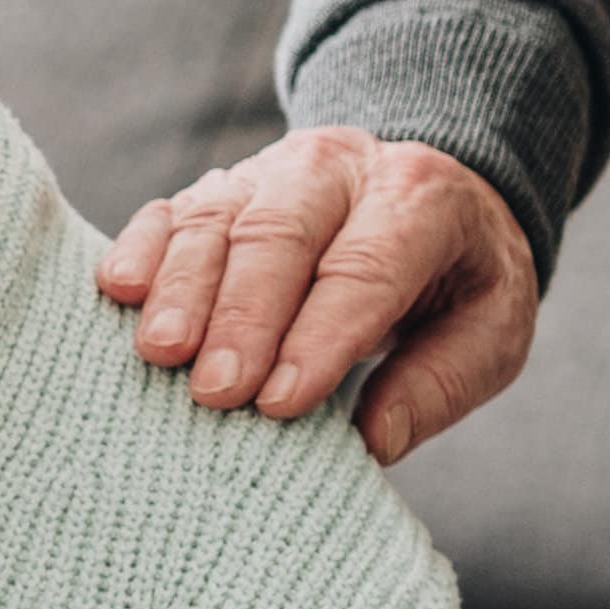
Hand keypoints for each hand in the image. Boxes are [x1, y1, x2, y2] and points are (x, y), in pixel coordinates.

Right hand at [96, 128, 539, 461]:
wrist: (433, 190)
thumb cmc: (458, 279)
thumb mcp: (491, 329)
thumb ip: (440, 382)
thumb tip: (372, 440)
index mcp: (420, 199)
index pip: (365, 267)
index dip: (321, 335)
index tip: (280, 403)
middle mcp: (339, 168)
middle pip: (280, 233)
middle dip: (243, 315)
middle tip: (215, 392)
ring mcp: (270, 170)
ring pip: (216, 216)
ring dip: (183, 287)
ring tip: (160, 354)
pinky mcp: (220, 188)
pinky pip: (171, 209)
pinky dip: (141, 247)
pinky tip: (117, 290)